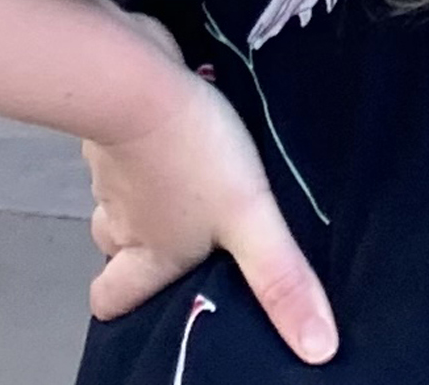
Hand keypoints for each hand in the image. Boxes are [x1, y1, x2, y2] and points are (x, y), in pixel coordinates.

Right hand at [80, 12, 338, 363]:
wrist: (141, 77)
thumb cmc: (193, 154)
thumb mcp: (248, 216)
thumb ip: (280, 277)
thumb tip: (318, 350)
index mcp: (149, 250)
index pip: (110, 297)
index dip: (120, 301)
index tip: (139, 300)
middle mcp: (121, 216)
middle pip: (111, 246)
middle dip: (131, 247)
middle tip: (168, 235)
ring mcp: (110, 167)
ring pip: (114, 196)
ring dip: (137, 194)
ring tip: (176, 183)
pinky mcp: (112, 121)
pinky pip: (120, 146)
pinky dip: (138, 146)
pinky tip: (168, 131)